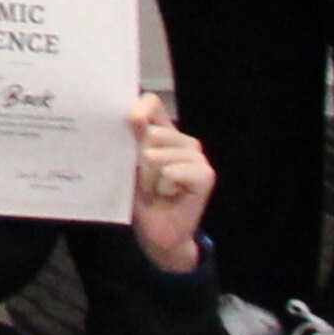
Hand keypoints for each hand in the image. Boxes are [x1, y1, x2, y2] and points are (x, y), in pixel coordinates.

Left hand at [129, 93, 212, 273]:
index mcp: (163, 132)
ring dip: (148, 179)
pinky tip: (170, 196)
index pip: (151, 102)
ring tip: (156, 190)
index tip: (129, 125)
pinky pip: (170, 171)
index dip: (138, 110)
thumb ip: (130, 140)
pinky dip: (162, 187)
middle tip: (145, 180)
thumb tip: (131, 117)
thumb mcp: (128, 165)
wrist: (157, 232)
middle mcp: (183, 140)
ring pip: (156, 156)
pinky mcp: (205, 174)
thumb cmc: (140, 198)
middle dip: (139, 161)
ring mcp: (197, 156)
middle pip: (151, 133)